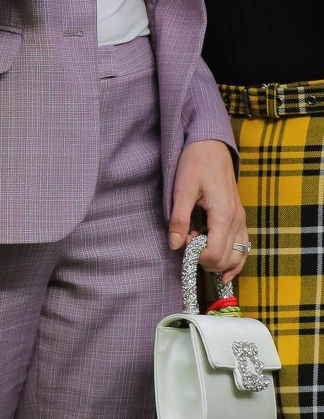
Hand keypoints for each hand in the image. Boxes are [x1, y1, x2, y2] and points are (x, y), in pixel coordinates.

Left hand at [171, 138, 247, 278]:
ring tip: (198, 250)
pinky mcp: (240, 218)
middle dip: (206, 260)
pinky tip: (222, 271)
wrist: (211, 147)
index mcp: (223, 215)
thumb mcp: (182, 190)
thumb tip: (175, 245)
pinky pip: (244, 247)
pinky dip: (234, 261)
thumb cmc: (195, 164)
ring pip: (239, 256)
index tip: (182, 243)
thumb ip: (179, 219)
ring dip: (218, 261)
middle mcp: (237, 220)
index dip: (197, 256)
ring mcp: (241, 220)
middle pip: (228, 259)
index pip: (215, 253)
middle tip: (187, 244)